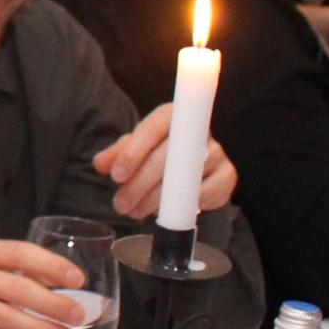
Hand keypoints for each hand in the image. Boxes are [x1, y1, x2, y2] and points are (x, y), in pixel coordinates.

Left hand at [95, 103, 236, 221]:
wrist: (207, 152)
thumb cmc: (164, 146)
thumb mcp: (139, 144)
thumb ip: (119, 152)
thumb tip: (100, 164)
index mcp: (173, 115)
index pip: (152, 129)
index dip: (133, 152)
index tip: (116, 176)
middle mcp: (199, 130)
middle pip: (167, 158)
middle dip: (139, 184)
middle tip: (120, 204)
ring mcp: (218, 153)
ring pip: (184, 180)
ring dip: (157, 201)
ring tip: (135, 212)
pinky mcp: (229, 176)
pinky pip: (206, 195)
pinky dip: (184, 207)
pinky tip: (166, 213)